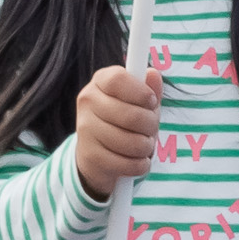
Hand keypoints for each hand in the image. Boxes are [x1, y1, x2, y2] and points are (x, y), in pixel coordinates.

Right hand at [74, 65, 164, 201]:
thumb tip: (153, 74)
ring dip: (146, 147)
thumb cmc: (123, 121)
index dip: (141, 92)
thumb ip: (149, 89)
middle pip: (131, 115)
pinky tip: (136, 160)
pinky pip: (128, 164)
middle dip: (151, 126)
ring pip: (132, 142)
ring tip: (143, 145)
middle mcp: (87, 102)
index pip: (118, 80)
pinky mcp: (90, 156)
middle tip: (150, 129)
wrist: (96, 155)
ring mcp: (85, 130)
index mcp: (100, 82)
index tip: (151, 102)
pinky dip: (140, 165)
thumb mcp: (139, 102)